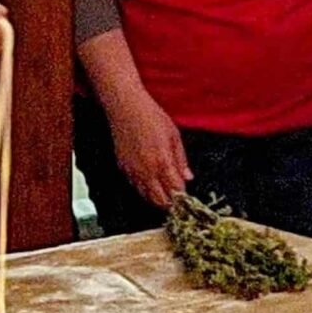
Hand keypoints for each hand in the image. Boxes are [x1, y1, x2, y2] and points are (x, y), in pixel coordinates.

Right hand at [107, 87, 191, 208]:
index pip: (175, 191)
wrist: (126, 108)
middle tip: (178, 201)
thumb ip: (181, 160)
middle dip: (171, 203)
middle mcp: (146, 170)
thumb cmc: (151, 117)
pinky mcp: (123, 169)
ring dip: (158, 199)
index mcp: (162, 162)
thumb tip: (188, 177)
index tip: (188, 198)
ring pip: (146, 197)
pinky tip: (152, 185)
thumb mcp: (174, 135)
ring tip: (167, 195)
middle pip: (160, 200)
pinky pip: (135, 187)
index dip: (183, 198)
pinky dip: (145, 191)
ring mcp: (133, 171)